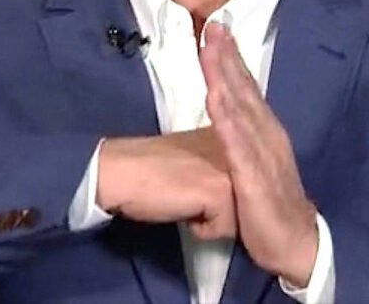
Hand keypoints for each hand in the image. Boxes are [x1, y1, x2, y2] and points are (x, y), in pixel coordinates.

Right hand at [97, 128, 236, 239]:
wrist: (121, 171)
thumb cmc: (152, 170)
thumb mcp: (196, 161)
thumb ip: (218, 167)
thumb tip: (233, 195)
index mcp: (232, 138)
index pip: (246, 185)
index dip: (218, 195)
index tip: (191, 182)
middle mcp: (239, 150)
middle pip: (246, 204)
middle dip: (218, 209)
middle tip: (187, 191)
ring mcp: (233, 170)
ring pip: (237, 219)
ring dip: (209, 219)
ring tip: (184, 198)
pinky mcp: (221, 192)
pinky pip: (222, 230)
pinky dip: (199, 229)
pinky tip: (181, 208)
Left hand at [200, 23, 317, 286]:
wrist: (295, 242)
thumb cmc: (270, 203)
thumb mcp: (255, 163)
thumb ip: (239, 139)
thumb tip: (223, 116)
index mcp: (265, 130)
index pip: (246, 87)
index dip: (230, 58)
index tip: (216, 29)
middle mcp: (267, 134)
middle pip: (243, 88)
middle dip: (226, 56)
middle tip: (212, 25)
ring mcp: (262, 153)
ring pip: (240, 108)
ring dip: (224, 78)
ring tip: (210, 52)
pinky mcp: (254, 177)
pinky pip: (238, 145)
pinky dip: (227, 119)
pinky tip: (215, 100)